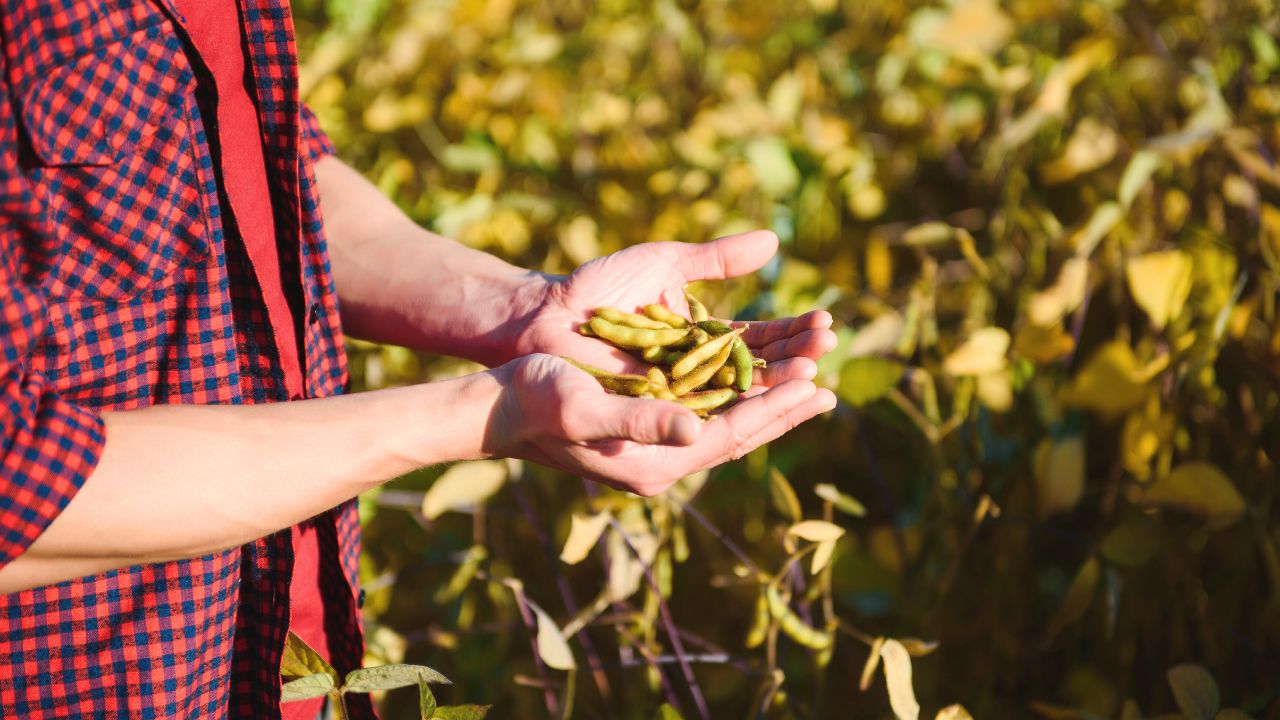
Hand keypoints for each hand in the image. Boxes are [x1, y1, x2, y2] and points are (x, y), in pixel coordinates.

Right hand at [485, 354, 835, 495]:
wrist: (500, 404)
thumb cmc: (536, 402)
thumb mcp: (586, 409)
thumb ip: (640, 422)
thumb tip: (696, 431)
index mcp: (655, 463)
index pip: (731, 438)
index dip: (775, 411)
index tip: (815, 388)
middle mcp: (663, 458)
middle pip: (739, 433)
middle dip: (784, 409)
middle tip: (831, 391)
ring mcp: (656, 441)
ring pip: (727, 419)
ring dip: (766, 397)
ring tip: (807, 378)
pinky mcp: (648, 420)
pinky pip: (705, 407)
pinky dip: (735, 389)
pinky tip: (753, 372)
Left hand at [511, 230, 837, 390]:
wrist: (546, 316)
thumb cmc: (601, 287)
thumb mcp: (665, 263)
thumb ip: (717, 258)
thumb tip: (774, 240)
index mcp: (705, 340)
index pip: (762, 341)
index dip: (794, 335)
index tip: (827, 325)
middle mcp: (698, 374)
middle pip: (757, 372)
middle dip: (795, 360)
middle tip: (828, 347)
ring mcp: (678, 397)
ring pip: (735, 397)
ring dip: (775, 390)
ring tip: (811, 376)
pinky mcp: (655, 415)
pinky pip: (698, 414)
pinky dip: (729, 408)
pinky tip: (762, 402)